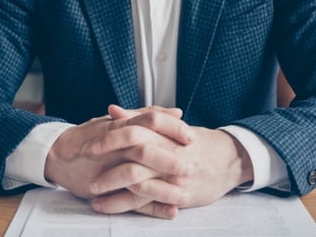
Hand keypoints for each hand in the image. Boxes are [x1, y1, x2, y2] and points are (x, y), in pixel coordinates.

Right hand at [44, 105, 192, 205]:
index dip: (172, 128)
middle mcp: (115, 146)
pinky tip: (172, 211)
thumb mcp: (118, 121)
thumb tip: (177, 113)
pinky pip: (130, 201)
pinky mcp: (105, 190)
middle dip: (170, 158)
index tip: (191, 136)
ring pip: (138, 176)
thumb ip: (147, 116)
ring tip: (185, 192)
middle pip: (145, 149)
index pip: (150, 121)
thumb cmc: (92, 135)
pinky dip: (153, 207)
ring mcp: (108, 169)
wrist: (59, 155)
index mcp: (120, 126)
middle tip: (192, 164)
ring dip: (163, 185)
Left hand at [90, 107, 253, 216]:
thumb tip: (113, 110)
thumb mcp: (171, 127)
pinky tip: (104, 205)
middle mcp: (170, 153)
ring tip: (90, 189)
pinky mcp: (176, 196)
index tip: (91, 141)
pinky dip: (120, 204)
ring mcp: (173, 176)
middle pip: (134, 153)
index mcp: (167, 133)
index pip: (136, 130)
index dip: (111, 136)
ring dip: (110, 185)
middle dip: (107, 160)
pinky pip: (144, 202)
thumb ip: (141, 119)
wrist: (230, 160)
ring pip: (137, 180)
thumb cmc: (196, 142)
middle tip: (86, 164)